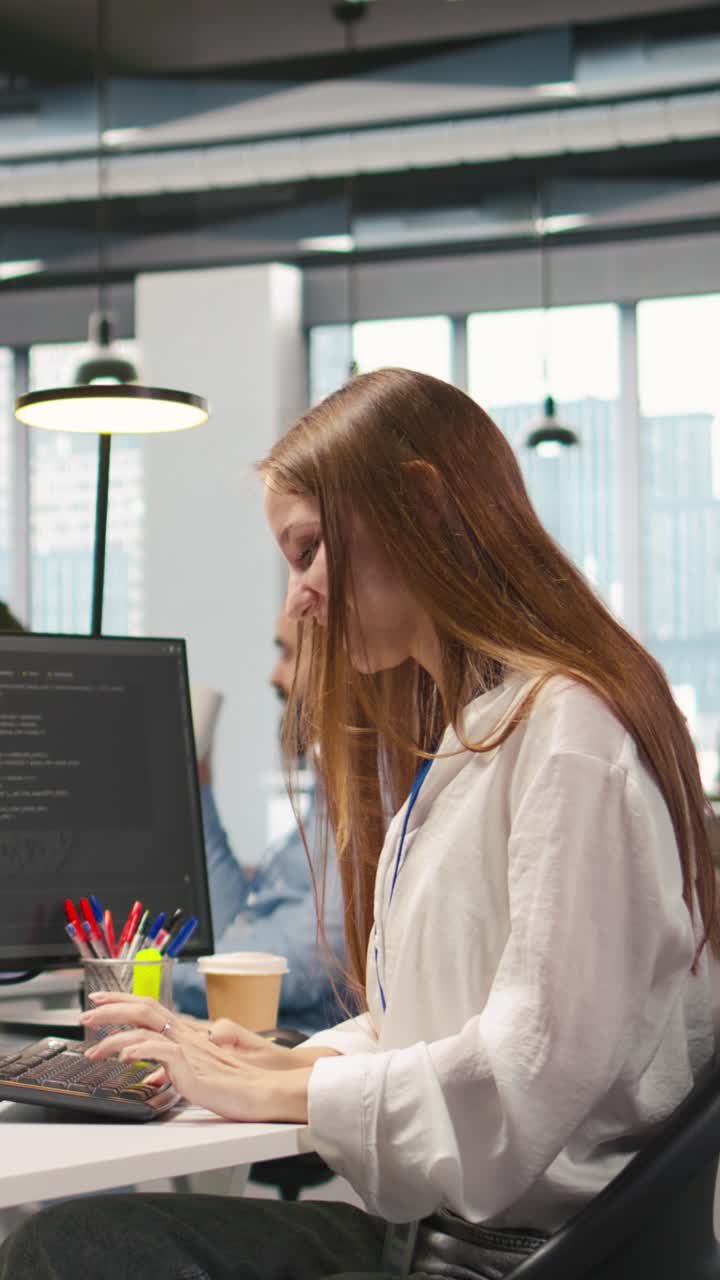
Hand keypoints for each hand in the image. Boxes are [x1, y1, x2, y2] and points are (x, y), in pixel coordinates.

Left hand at [79, 992, 310, 1120]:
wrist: (268, 1092)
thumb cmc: (245, 1082)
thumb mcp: (203, 1072)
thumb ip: (177, 1068)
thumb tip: (154, 1073)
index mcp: (189, 1035)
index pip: (151, 1008)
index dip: (123, 1000)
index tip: (99, 1000)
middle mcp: (188, 1037)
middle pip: (145, 1009)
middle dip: (111, 1009)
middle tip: (86, 1016)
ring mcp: (191, 1051)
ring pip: (147, 1028)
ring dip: (115, 1036)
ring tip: (94, 1049)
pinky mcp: (194, 1069)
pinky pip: (163, 1051)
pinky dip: (140, 1050)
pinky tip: (124, 1057)